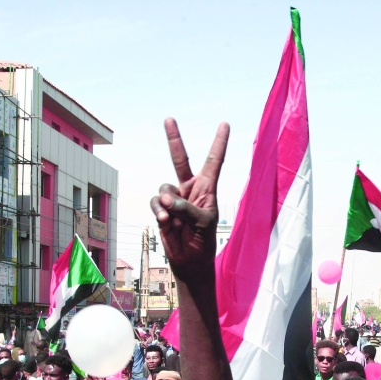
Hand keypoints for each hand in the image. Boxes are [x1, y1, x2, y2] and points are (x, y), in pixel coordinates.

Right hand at [149, 118, 229, 280]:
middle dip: (174, 139)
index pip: (214, 161)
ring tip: (172, 218)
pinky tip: (165, 222)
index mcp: (208, 188)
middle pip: (180, 159)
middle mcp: (190, 188)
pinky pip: (155, 201)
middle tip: (168, 118)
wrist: (190, 260)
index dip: (219, 142)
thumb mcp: (203, 222)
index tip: (225, 124)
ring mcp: (174, 198)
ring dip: (167, 203)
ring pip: (164, 187)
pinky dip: (158, 210)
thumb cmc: (204, 240)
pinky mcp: (161, 208)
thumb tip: (166, 197)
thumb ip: (186, 207)